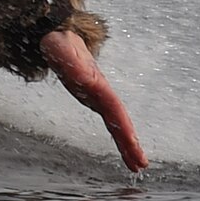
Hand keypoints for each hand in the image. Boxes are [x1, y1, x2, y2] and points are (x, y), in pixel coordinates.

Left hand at [40, 29, 147, 173]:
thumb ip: (69, 60)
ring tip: (137, 166)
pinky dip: (119, 136)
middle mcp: (101, 92)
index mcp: (96, 83)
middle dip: (130, 142)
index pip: (114, 109)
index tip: (133, 145)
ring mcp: (99, 96)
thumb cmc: (58, 42)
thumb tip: (82, 75)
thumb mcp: (59, 48)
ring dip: (127, 144)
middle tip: (141, 165)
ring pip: (117, 123)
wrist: (58, 34)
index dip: (124, 127)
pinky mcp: (94, 99)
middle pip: (119, 120)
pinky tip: (125, 150)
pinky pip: (110, 121)